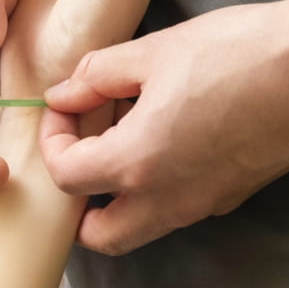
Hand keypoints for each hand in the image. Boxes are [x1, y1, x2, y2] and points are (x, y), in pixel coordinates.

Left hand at [40, 0, 288, 254]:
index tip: (63, 110)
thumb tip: (62, 96)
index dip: (52, 141)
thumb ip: (95, 78)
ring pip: (135, 229)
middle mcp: (165, 200)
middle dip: (76, 200)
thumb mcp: (153, 53)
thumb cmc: (236, 54)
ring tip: (117, 141)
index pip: (65, 177)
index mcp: (136, 164)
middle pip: (96, 234)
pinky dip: (148, 189)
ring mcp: (199, 205)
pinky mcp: (225, 197)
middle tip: (79, 151)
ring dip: (111, 198)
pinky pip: (171, 210)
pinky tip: (158, 141)